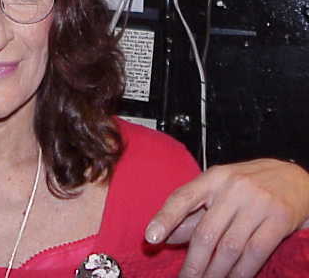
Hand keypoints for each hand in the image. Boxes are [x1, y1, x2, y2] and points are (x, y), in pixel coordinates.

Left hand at [145, 159, 308, 276]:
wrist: (295, 179)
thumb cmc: (251, 185)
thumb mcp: (220, 189)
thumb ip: (195, 211)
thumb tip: (167, 236)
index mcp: (213, 178)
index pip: (182, 197)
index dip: (165, 218)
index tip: (150, 238)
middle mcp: (233, 188)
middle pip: (206, 232)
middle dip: (193, 262)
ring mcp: (257, 202)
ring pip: (229, 247)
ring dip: (215, 272)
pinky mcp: (278, 218)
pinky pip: (255, 252)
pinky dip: (241, 272)